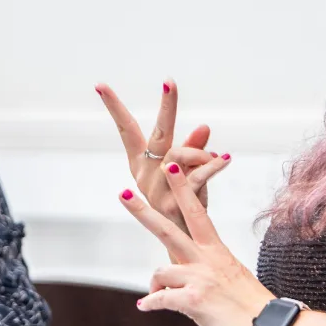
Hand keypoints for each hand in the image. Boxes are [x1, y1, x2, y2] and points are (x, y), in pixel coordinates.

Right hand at [96, 80, 230, 235]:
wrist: (185, 243)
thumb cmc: (182, 202)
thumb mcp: (187, 172)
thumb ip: (192, 148)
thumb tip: (203, 126)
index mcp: (142, 162)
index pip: (126, 129)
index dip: (114, 107)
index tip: (100, 86)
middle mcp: (147, 172)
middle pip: (156, 133)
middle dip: (166, 107)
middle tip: (169, 83)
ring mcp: (159, 188)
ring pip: (180, 154)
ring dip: (200, 152)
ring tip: (215, 158)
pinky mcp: (176, 201)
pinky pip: (198, 176)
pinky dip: (213, 165)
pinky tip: (224, 159)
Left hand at [119, 162, 273, 325]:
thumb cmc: (255, 309)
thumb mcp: (234, 279)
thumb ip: (211, 272)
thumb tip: (193, 280)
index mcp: (217, 251)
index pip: (196, 212)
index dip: (182, 189)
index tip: (170, 169)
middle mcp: (207, 260)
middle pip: (168, 230)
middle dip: (143, 211)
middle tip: (124, 193)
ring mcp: (200, 278)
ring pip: (160, 271)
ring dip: (154, 285)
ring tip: (154, 296)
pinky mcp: (194, 301)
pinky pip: (160, 299)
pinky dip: (150, 303)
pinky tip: (145, 306)